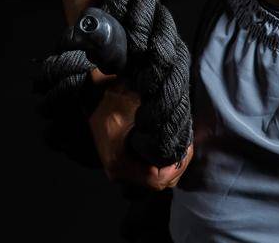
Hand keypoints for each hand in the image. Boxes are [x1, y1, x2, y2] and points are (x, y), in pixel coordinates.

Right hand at [85, 68, 193, 189]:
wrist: (93, 95)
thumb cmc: (113, 99)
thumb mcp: (136, 109)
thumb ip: (156, 125)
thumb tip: (182, 136)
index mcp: (120, 164)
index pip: (157, 180)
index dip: (176, 167)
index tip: (185, 148)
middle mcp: (119, 173)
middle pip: (158, 183)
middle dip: (176, 166)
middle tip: (186, 145)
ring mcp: (120, 170)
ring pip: (154, 179)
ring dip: (170, 165)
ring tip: (179, 145)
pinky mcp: (122, 164)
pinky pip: (147, 172)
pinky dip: (161, 163)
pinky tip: (167, 147)